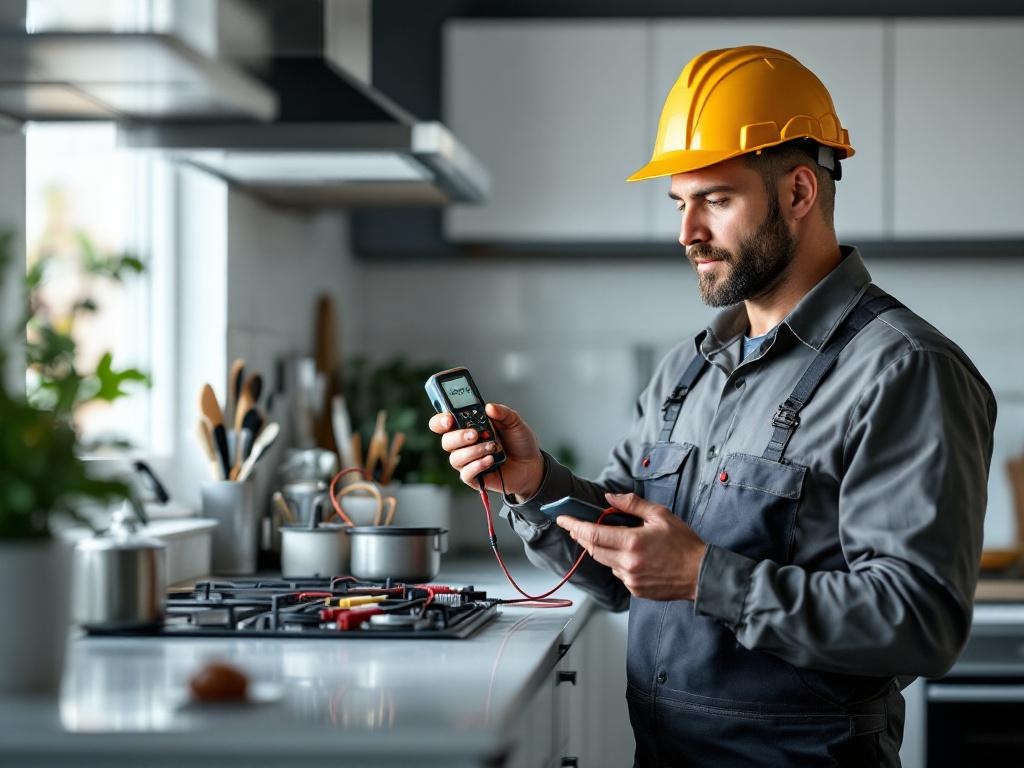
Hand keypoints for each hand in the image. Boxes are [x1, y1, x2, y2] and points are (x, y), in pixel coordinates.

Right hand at [428, 402, 543, 497]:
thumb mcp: (515, 422)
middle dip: (458, 437)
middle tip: (475, 434)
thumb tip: (488, 407)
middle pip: (446, 441)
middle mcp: (464, 444)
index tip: (449, 419)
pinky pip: (465, 474)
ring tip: (492, 447)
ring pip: (455, 458)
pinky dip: (477, 465)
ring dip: (473, 451)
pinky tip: (490, 460)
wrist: (532, 465)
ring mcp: (468, 461)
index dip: (440, 420)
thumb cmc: (519, 442)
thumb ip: (503, 412)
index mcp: (468, 426)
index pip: (443, 423)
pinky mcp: (474, 477)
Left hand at [556, 492, 707, 600]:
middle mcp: (627, 563)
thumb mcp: (661, 515)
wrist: (701, 574)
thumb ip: (632, 505)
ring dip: (603, 549)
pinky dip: (618, 563)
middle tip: (577, 527)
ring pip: (605, 562)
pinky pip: (618, 573)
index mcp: (632, 542)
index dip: (574, 525)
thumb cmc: (684, 543)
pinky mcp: (635, 590)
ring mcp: (630, 579)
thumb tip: (609, 497)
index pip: (593, 534)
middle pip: (593, 549)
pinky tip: (632, 556)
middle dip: (583, 537)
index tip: (562, 519)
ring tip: (615, 539)